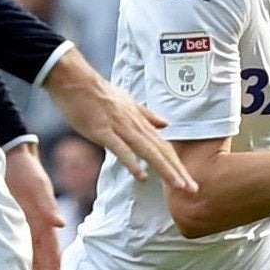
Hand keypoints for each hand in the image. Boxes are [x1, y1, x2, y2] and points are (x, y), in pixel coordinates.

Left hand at [4, 142, 66, 269]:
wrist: (10, 155)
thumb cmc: (25, 169)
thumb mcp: (37, 185)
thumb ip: (47, 205)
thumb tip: (60, 225)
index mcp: (45, 226)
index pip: (53, 261)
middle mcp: (37, 230)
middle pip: (45, 266)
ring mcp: (25, 228)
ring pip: (31, 262)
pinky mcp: (12, 223)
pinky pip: (18, 250)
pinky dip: (21, 266)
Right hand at [43, 52, 196, 193]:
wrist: (76, 79)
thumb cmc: (98, 92)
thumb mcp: (128, 102)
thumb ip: (147, 115)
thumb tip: (165, 124)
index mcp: (140, 121)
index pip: (164, 147)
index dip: (178, 165)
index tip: (189, 182)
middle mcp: (135, 125)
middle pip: (161, 152)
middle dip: (178, 172)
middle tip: (193, 190)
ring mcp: (120, 128)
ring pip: (148, 151)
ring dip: (164, 170)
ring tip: (178, 186)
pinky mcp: (103, 131)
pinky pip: (121, 149)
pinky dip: (132, 163)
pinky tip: (141, 177)